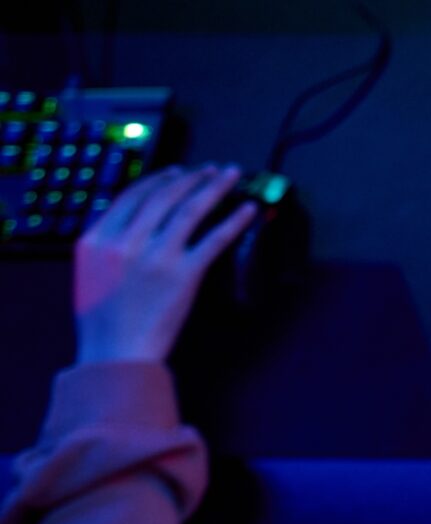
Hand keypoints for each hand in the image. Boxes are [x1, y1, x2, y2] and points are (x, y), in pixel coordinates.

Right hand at [73, 166, 257, 364]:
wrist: (116, 353)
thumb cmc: (103, 319)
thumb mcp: (90, 272)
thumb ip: (108, 242)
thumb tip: (133, 218)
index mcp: (97, 240)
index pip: (132, 196)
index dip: (159, 180)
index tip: (177, 172)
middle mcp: (126, 242)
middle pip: (164, 197)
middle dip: (191, 178)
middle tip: (209, 170)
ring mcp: (156, 257)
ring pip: (190, 209)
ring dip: (213, 187)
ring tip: (230, 175)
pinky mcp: (184, 274)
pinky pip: (214, 239)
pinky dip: (234, 221)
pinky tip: (248, 209)